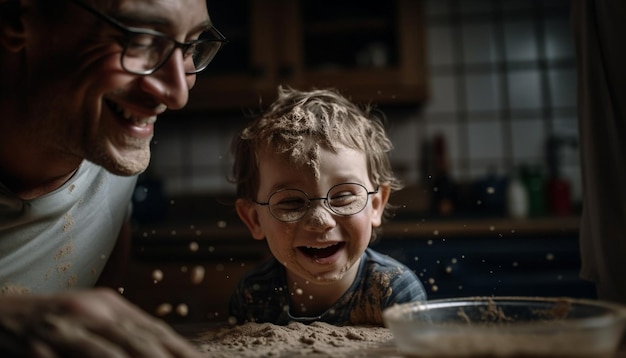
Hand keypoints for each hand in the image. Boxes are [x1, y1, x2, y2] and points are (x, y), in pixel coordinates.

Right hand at [0, 288, 201, 357]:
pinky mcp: (39, 348)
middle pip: (139, 342)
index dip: (181, 349)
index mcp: (109, 305)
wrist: (4, 313)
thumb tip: (166, 347)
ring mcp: (65, 329)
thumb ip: (126, 332)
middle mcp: (91, 312)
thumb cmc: (57, 320)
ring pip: (109, 354)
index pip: (155, 329)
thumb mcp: (93, 318)